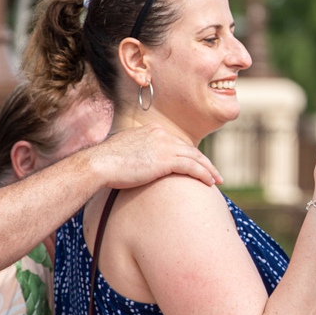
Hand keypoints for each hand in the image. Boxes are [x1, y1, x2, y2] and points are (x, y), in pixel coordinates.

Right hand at [84, 124, 222, 188]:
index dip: (189, 155)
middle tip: (213, 173)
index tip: (197, 165)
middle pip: (190, 149)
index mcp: (151, 131)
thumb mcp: (124, 152)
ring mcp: (165, 146)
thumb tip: (137, 165)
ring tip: (217, 180)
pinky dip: (203, 174)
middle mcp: (161, 135)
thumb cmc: (105, 163)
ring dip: (209, 170)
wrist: (98, 164)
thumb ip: (136, 155)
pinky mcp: (166, 159)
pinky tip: (210, 183)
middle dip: (204, 162)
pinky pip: (192, 166)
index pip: (177, 144)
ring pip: (195, 157)